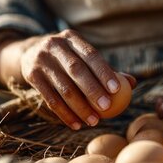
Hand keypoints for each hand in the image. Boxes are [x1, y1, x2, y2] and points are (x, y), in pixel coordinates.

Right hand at [19, 29, 135, 129]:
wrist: (29, 53)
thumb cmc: (67, 58)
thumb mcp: (82, 56)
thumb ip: (106, 69)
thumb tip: (132, 83)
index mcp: (71, 38)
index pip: (91, 54)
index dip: (104, 72)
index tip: (117, 90)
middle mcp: (54, 46)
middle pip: (76, 70)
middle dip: (93, 91)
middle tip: (107, 108)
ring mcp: (40, 60)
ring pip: (63, 88)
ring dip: (80, 107)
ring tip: (94, 121)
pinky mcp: (31, 76)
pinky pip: (50, 99)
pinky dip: (65, 114)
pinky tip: (77, 124)